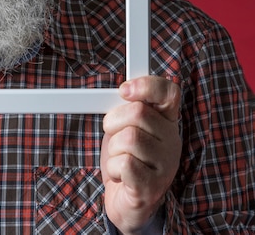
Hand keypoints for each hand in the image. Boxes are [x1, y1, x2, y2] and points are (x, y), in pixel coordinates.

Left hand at [101, 76, 180, 233]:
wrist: (126, 200)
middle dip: (114, 121)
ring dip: (113, 148)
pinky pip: (124, 163)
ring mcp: (166, 166)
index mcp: (167, 121)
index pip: (169, 92)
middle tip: (114, 135)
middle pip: (137, 112)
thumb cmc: (125, 158)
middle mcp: (172, 141)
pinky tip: (120, 175)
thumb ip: (128, 106)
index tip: (124, 91)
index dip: (146, 85)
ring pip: (128, 138)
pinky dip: (113, 168)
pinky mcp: (152, 187)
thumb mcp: (126, 125)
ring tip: (119, 159)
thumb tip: (124, 89)